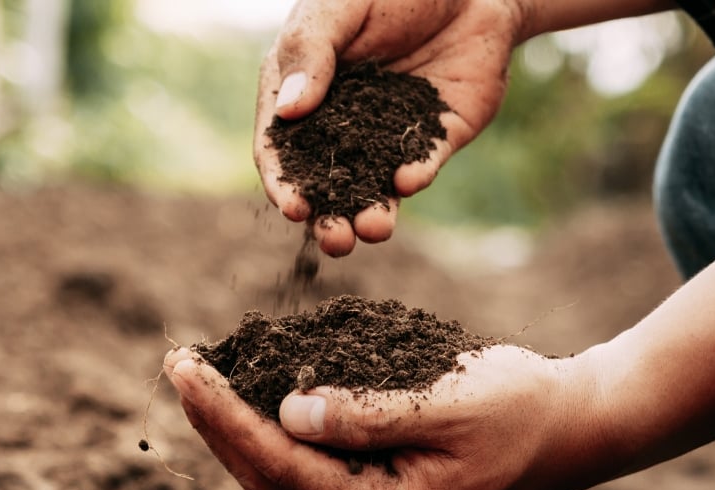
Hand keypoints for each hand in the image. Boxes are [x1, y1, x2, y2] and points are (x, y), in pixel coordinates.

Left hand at [164, 344, 609, 489]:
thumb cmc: (522, 408)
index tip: (187, 367)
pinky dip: (274, 422)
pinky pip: (309, 458)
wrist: (574, 426)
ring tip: (200, 373)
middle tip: (178, 362)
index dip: (225, 416)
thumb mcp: (448, 403)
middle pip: (267, 477)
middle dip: (217, 420)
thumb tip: (286, 412)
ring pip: (281, 471)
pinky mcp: (378, 484)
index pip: (280, 467)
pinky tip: (254, 387)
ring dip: (237, 423)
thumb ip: (366, 413)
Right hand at [255, 0, 526, 256]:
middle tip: (336, 241)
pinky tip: (408, 180)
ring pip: (373, 187)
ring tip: (373, 229)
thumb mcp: (339, 8)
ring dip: (371, 214)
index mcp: (303, 91)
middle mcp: (341, 122)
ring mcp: (387, 134)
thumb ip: (311, 54)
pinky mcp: (434, 136)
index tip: (293, 208)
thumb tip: (288, 112)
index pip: (281, 148)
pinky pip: (422, 163)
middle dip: (329, 218)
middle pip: (326, 184)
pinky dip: (414, 176)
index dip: (283, 183)